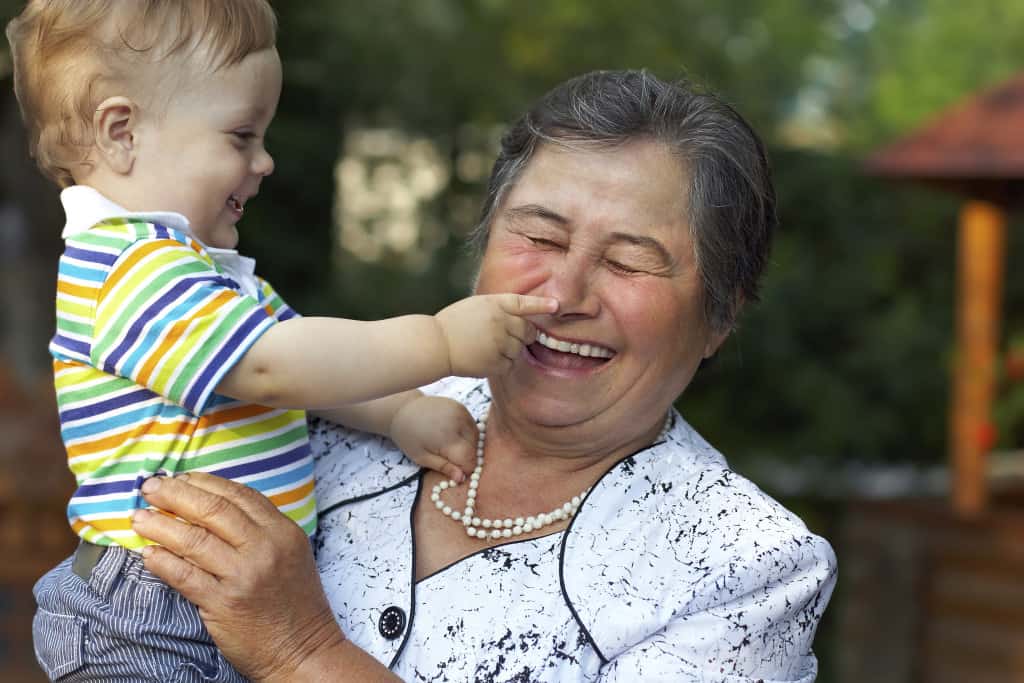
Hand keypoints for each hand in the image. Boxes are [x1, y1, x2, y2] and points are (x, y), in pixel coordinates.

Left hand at [130, 473, 352, 681]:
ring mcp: (244, 576)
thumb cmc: (295, 604)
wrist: (302, 650)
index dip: (205, 483)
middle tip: (151, 488)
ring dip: (160, 525)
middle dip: (176, 494)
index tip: (181, 478)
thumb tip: (214, 507)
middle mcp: (265, 548)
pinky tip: (148, 553)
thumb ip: (261, 530)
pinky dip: (162, 561)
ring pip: (193, 540)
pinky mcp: (224, 604)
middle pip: (213, 510)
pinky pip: (184, 576)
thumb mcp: (291, 555)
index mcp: (283, 531)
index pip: (239, 495)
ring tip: (139, 517)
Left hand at [390, 396, 477, 482]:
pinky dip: (467, 434)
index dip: (464, 469)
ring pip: (476, 437)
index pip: (469, 460)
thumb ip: (443, 467)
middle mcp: (457, 423)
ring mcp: (461, 412)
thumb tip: (462, 478)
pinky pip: (472, 426)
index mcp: (446, 438)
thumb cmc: (409, 437)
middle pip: (474, 449)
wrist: (402, 410)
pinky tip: (453, 435)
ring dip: (468, 446)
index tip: (455, 472)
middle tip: (448, 457)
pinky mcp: (461, 407)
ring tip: (450, 446)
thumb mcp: (422, 458)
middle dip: (465, 457)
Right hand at [434, 293, 557, 376]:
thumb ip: (498, 309)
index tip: (557, 306)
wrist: (436, 345)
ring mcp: (500, 342)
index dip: (541, 305)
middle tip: (503, 337)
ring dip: (508, 350)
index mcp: (495, 304)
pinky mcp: (497, 362)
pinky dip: (501, 364)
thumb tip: (520, 320)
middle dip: (523, 335)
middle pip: (528, 331)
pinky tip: (483, 358)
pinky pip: (510, 364)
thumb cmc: (453, 325)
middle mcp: (501, 322)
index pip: (524, 303)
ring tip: (484, 347)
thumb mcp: (476, 306)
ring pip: (519, 349)